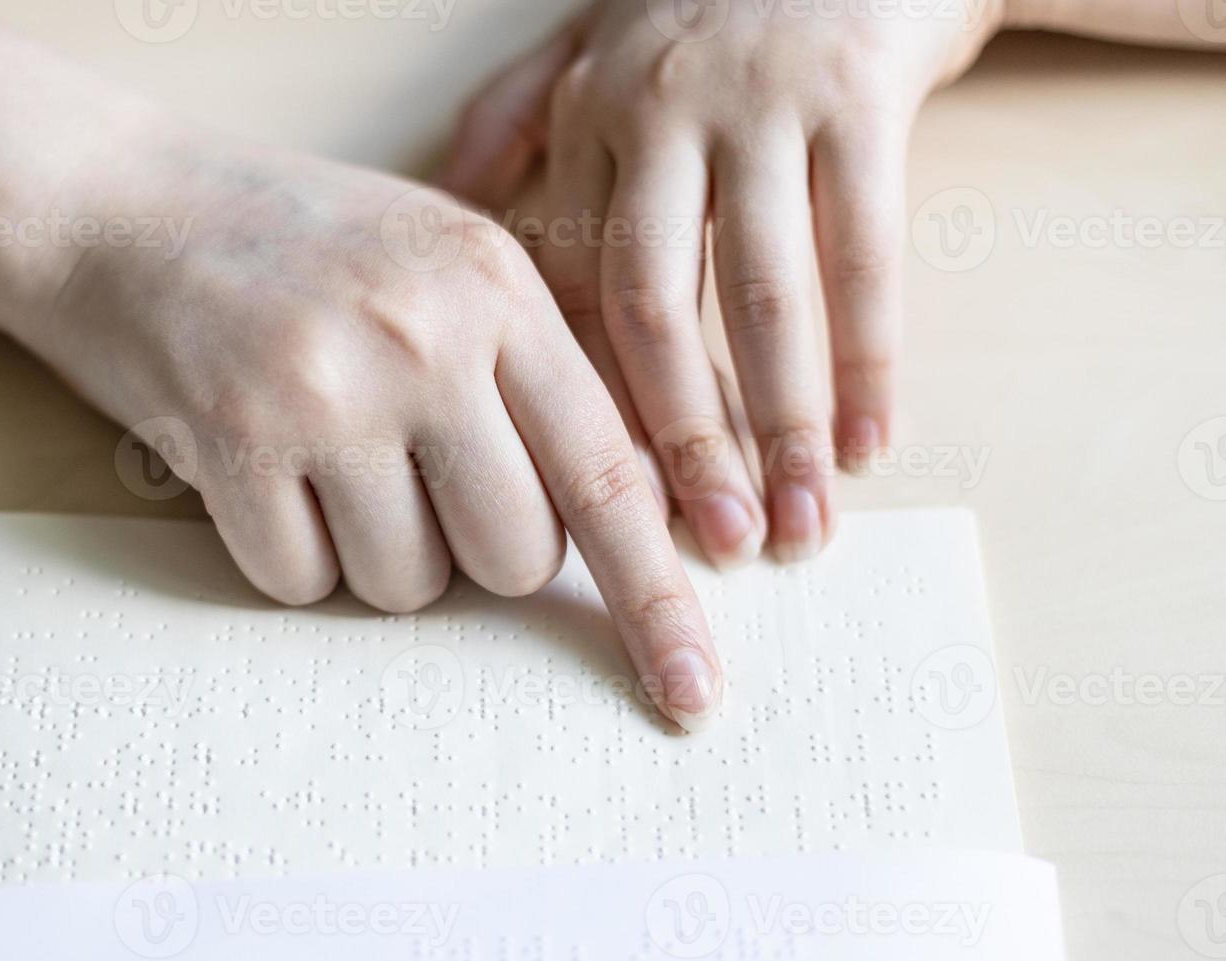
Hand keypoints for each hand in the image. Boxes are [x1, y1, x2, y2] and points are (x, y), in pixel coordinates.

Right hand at [13, 130, 722, 730]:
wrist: (115, 201)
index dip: (658, 596)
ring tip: (331, 457)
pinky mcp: (229, 439)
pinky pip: (300, 582)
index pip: (608, 474)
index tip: (693, 688)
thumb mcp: (442, 261)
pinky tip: (264, 468)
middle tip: (417, 477)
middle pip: (515, 558)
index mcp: (495, 290)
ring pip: (410, 585)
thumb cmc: (298, 245)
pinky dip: (290, 552)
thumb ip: (543, 368)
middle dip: (478, 552)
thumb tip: (639, 509)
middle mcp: (423, 339)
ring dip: (379, 552)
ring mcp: (324, 390)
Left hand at [441, 0, 1004, 562]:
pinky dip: (869, 359)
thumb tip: (449, 202)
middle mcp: (659, 112)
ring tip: (796, 526)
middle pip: (651, 309)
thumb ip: (520, 116)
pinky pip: (864, 252)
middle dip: (681, 443)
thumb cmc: (717, 1)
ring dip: (782, 426)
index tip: (612, 505)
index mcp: (590, 119)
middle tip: (708, 549)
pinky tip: (868, 442)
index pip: (572, 294)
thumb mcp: (597, 41)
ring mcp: (760, 101)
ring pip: (762, 292)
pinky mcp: (858, 93)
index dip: (595, 407)